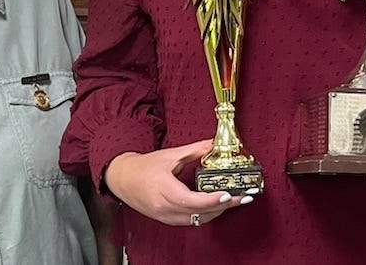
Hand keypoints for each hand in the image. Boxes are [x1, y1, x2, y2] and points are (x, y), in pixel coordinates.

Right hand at [102, 139, 255, 226]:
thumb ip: (194, 150)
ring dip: (217, 212)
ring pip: (196, 219)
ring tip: (235, 201)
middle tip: (242, 197)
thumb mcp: (170, 155)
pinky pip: (190, 221)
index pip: (191, 200)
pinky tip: (217, 206)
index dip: (211, 200)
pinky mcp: (166, 220)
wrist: (123, 179)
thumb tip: (213, 144)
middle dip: (223, 206)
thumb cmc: (143, 167)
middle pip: (198, 212)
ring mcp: (165, 216)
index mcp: (163, 189)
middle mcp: (164, 206)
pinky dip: (206, 214)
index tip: (228, 195)